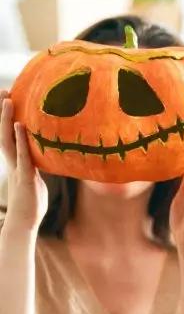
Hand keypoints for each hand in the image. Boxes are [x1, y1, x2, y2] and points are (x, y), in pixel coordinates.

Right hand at [1, 92, 47, 231]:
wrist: (25, 222)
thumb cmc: (32, 202)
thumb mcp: (37, 179)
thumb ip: (39, 167)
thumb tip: (48, 157)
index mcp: (17, 161)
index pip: (10, 134)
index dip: (9, 118)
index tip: (9, 99)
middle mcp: (13, 161)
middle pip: (5, 132)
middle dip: (4, 112)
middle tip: (3, 92)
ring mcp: (17, 168)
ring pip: (9, 140)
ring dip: (7, 120)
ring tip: (8, 101)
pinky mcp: (24, 176)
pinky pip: (22, 155)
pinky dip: (20, 140)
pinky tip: (21, 127)